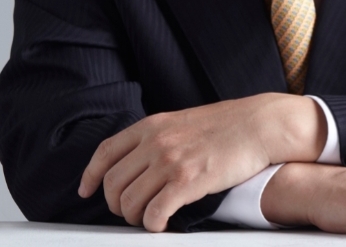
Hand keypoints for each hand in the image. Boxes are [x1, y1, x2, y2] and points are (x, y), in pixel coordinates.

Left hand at [78, 93, 325, 231]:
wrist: (258, 125)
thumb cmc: (227, 125)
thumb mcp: (183, 121)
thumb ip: (159, 136)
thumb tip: (139, 161)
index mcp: (153, 124)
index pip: (107, 151)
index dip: (91, 175)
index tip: (87, 190)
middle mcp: (156, 141)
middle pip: (113, 183)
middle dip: (117, 205)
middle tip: (132, 212)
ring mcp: (170, 160)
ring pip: (129, 202)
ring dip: (136, 218)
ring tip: (151, 218)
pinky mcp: (188, 180)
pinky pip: (154, 213)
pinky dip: (154, 225)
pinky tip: (165, 223)